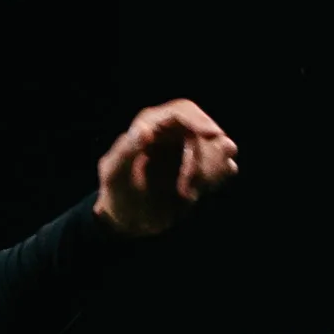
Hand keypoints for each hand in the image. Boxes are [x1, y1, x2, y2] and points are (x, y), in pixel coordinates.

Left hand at [92, 99, 240, 237]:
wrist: (127, 220)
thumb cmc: (116, 195)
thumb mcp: (114, 174)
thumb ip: (125, 151)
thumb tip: (145, 129)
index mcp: (150, 125)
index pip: (182, 112)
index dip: (199, 121)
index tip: (214, 135)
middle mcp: (171, 133)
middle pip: (204, 131)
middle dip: (206, 154)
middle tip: (187, 189)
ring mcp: (185, 149)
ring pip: (215, 149)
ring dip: (209, 172)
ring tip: (184, 196)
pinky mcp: (196, 167)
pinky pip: (218, 166)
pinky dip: (215, 179)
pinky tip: (194, 195)